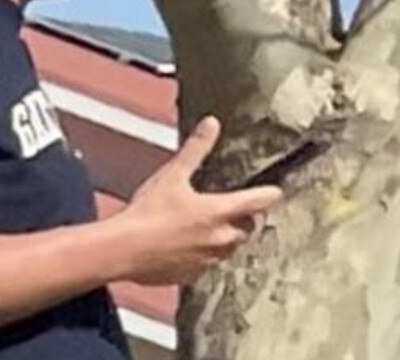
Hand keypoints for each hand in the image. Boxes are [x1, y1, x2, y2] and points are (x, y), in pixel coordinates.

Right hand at [115, 116, 282, 285]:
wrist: (125, 250)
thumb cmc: (148, 212)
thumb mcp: (173, 174)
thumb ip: (196, 149)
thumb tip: (211, 124)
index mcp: (219, 212)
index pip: (256, 202)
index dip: (268, 195)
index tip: (274, 192)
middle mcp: (220, 239)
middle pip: (248, 229)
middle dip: (249, 219)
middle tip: (244, 209)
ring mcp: (208, 261)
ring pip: (231, 249)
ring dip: (230, 238)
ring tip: (219, 227)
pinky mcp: (193, 276)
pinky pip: (210, 266)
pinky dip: (208, 255)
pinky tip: (193, 247)